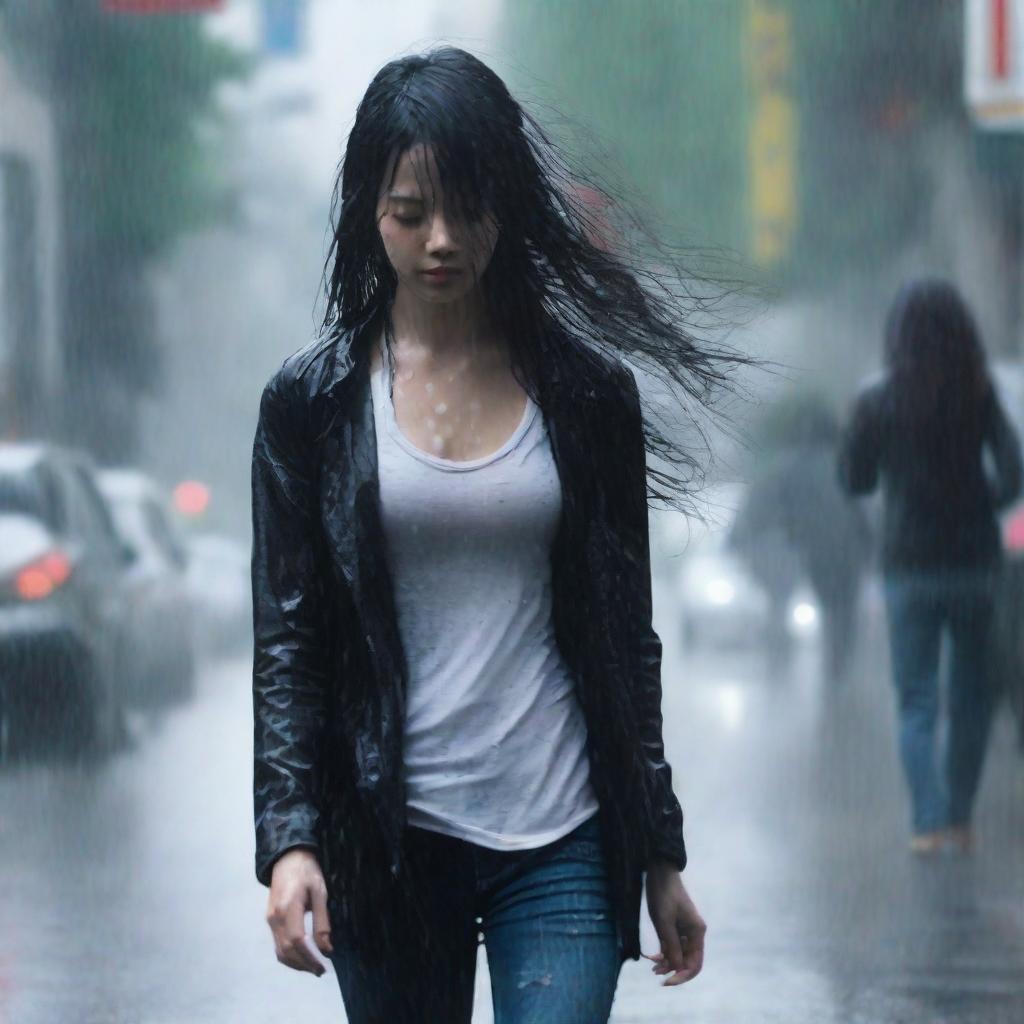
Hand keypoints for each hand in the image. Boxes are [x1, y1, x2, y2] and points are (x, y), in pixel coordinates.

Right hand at [266, 847, 332, 975]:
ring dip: (295, 963)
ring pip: (279, 951)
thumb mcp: (320, 892)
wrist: (287, 858)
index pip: (297, 941)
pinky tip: (302, 956)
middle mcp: (275, 917)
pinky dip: (289, 955)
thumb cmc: (307, 871)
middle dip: (303, 965)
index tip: (323, 967)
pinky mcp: (270, 920)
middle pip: (286, 951)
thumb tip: (327, 949)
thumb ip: (322, 920)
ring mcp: (270, 919)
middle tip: (321, 971)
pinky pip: (277, 944)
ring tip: (313, 966)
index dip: (310, 958)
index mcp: (288, 907)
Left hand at [642, 862, 705, 986]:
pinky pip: (671, 947)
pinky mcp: (673, 927)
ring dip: (666, 963)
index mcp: (697, 932)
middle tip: (656, 974)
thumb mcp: (665, 921)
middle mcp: (693, 934)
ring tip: (652, 967)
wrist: (659, 872)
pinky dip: (663, 953)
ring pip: (678, 955)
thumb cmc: (663, 894)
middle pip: (687, 962)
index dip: (682, 976)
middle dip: (673, 970)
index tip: (667, 982)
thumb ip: (671, 945)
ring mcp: (683, 931)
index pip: (695, 964)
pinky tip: (652, 958)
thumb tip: (677, 968)